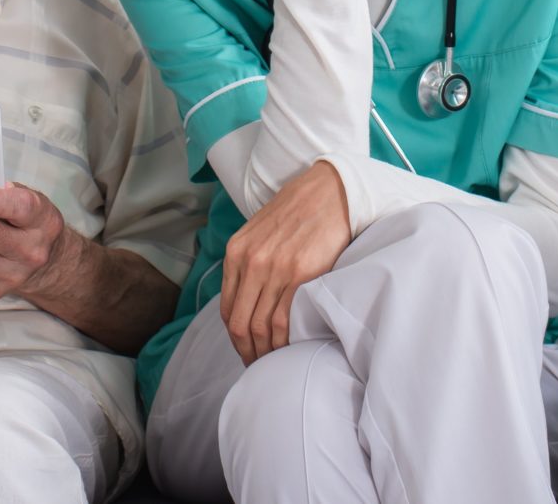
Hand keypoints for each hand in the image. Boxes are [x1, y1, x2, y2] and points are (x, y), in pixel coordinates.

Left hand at [220, 160, 350, 364]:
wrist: (330, 190)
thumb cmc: (298, 211)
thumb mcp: (260, 232)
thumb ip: (249, 263)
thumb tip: (249, 301)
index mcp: (236, 252)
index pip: (227, 309)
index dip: (235, 338)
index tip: (246, 351)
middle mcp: (251, 261)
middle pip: (240, 324)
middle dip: (247, 352)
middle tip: (260, 367)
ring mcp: (276, 268)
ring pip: (260, 326)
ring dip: (266, 352)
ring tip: (276, 363)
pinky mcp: (302, 273)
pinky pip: (284, 320)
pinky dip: (284, 341)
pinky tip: (290, 349)